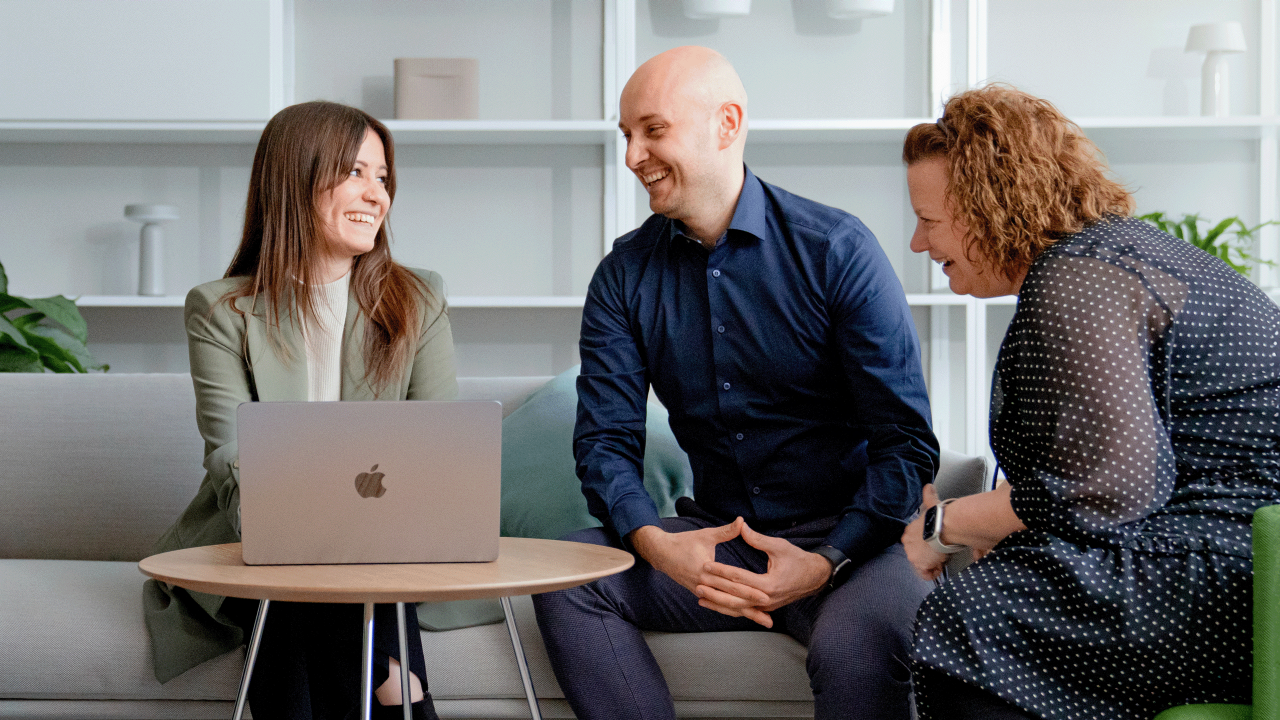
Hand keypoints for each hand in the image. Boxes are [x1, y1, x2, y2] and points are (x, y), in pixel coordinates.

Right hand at [629, 518, 769, 611]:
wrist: (661, 554)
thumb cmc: (684, 542)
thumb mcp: (706, 535)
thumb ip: (726, 531)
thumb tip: (742, 521)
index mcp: (707, 571)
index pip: (732, 584)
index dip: (749, 591)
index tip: (766, 596)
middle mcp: (704, 585)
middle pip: (732, 600)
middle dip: (751, 608)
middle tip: (769, 617)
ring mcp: (701, 592)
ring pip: (726, 606)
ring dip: (745, 614)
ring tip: (764, 621)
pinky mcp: (700, 593)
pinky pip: (719, 605)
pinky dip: (732, 610)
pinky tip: (745, 614)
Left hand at [696, 522, 830, 628]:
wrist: (815, 577)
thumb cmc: (798, 559)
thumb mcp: (779, 546)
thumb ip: (758, 539)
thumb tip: (741, 526)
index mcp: (770, 584)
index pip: (740, 578)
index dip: (722, 571)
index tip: (706, 565)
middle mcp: (767, 599)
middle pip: (736, 597)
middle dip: (715, 591)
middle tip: (697, 584)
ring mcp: (766, 606)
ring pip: (738, 608)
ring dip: (718, 604)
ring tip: (700, 598)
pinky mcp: (765, 607)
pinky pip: (744, 610)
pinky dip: (728, 608)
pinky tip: (715, 605)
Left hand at [901, 483, 947, 581]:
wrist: (943, 526)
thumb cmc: (939, 516)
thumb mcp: (931, 504)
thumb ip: (928, 495)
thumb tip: (928, 486)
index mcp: (909, 531)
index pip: (915, 542)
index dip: (927, 544)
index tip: (936, 542)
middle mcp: (907, 543)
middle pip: (918, 554)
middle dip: (929, 555)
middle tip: (940, 550)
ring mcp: (912, 554)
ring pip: (923, 564)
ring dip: (933, 562)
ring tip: (942, 556)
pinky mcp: (919, 564)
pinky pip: (926, 574)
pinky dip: (934, 572)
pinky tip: (940, 564)